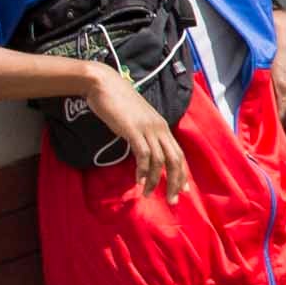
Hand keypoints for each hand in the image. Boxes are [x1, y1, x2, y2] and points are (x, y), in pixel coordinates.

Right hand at [86, 61, 185, 198]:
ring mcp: (147, 128)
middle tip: (172, 200)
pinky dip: (142, 170)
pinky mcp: (133, 129)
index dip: (182, 173)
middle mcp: (159, 128)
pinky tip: (138, 181)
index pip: (179, 153)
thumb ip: (142, 134)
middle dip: (176, 182)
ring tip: (148, 193)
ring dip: (155, 180)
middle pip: (175, 159)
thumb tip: (143, 151)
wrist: (103, 84)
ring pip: (160, 160)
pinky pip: (144, 154)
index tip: (182, 190)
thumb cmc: (117, 102)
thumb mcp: (136, 120)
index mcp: (161, 126)